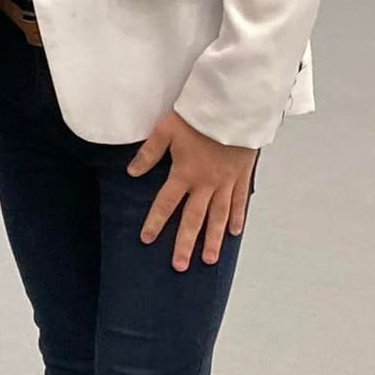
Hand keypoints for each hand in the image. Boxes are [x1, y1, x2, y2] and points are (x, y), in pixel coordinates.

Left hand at [127, 109, 257, 271]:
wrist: (233, 108)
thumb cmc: (197, 117)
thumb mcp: (165, 130)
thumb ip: (148, 154)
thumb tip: (132, 172)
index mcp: (184, 173)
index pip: (166, 203)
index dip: (155, 222)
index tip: (147, 239)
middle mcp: (206, 184)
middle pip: (193, 219)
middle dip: (185, 243)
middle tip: (179, 266)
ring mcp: (226, 183)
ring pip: (219, 217)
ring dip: (212, 239)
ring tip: (208, 259)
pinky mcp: (242, 176)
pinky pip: (240, 202)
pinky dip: (237, 218)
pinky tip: (234, 233)